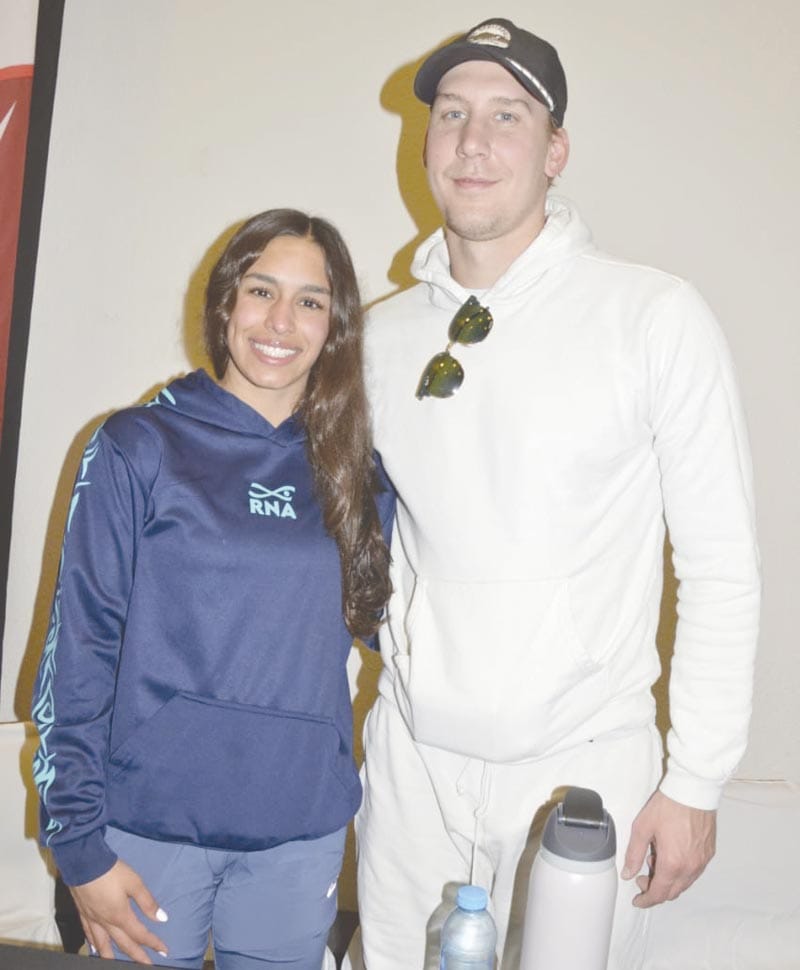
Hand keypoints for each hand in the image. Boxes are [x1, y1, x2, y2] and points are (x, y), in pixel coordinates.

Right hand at [70, 860, 167, 962]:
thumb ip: (147, 902)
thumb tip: (162, 918)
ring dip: (112, 957)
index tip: (164, 951)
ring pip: (103, 945)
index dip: (153, 943)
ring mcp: (92, 920)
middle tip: (147, 966)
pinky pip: (89, 935)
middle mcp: (106, 923)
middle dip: (137, 956)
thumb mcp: (134, 883)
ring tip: (117, 966)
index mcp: (120, 915)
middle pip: (123, 944)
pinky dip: (93, 944)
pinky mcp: (83, 914)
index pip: (140, 934)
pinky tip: (94, 949)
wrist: (84, 864)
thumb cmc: (111, 872)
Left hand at [621, 790, 715, 907]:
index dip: (646, 900)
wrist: (693, 790)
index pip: (659, 893)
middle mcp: (690, 867)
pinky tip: (671, 856)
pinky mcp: (709, 853)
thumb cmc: (668, 806)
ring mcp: (702, 861)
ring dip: (668, 881)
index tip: (638, 900)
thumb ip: (634, 854)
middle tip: (642, 878)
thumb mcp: (642, 828)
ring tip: (654, 860)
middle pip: (673, 892)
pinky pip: (694, 872)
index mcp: (673, 863)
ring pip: (684, 883)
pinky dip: (681, 872)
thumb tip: (627, 873)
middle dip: (656, 890)